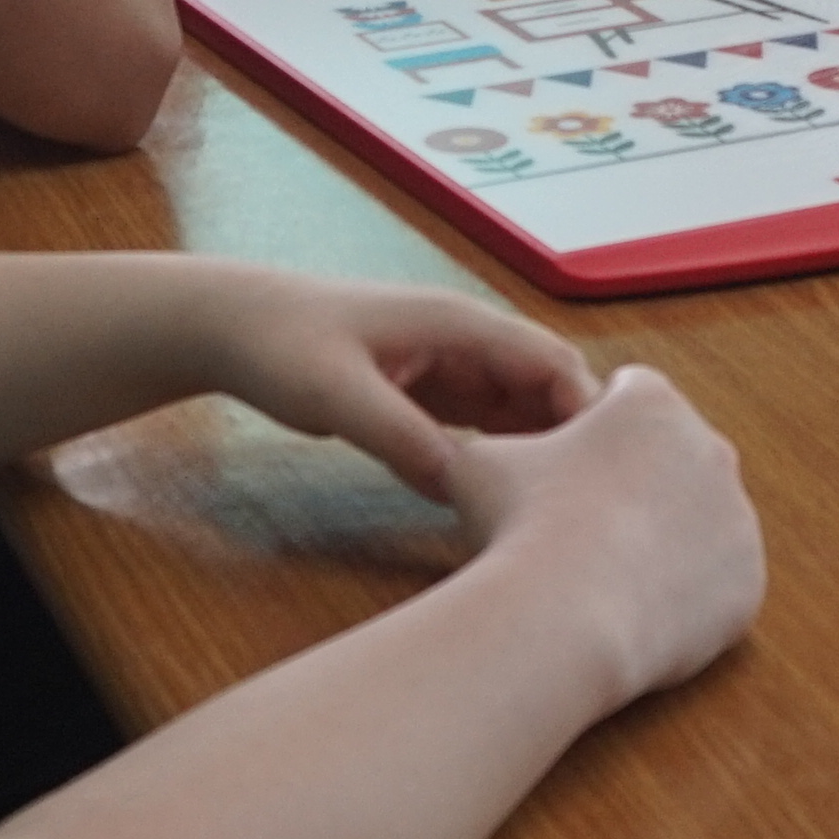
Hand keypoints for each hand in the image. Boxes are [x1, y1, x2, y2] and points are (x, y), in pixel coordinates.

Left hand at [204, 272, 596, 503]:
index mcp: (459, 324)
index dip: (589, 415)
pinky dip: (506, 461)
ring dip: (544, 455)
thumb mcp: (336, 395)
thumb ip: (399, 436)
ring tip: (559, 514)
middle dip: (576, 441)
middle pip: (551, 390)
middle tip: (588, 509)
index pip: (552, 363)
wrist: (234, 329)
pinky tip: (511, 504)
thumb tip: (462, 483)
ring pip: (525, 414)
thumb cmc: (281, 345)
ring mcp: (454, 369)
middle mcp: (468, 343)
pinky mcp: (434, 397)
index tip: (604, 477)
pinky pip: (490, 430)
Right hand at [441, 366, 761, 705]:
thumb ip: (499, 444)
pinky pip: (715, 582)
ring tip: (608, 572)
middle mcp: (710, 448)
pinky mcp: (747, 582)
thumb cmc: (521, 527)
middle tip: (584, 523)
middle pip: (672, 456)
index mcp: (651, 402)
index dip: (591, 427)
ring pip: (699, 521)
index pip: (628, 395)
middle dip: (636, 482)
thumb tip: (487, 456)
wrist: (564, 615)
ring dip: (665, 537)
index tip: (566, 464)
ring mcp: (737, 519)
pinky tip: (636, 608)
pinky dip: (684, 594)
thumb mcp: (480, 463)